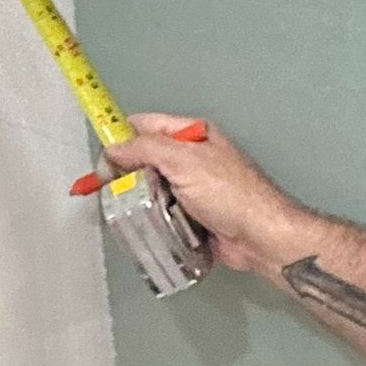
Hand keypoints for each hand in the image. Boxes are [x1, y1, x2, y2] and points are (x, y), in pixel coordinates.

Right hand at [86, 116, 312, 276]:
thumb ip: (144, 149)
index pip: (145, 126)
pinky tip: (151, 228)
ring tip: (134, 212)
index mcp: (193, 135)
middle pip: (145, 160)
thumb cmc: (233, 195)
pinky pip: (165, 215)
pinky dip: (156, 221)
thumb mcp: (183, 161)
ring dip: (142, 202)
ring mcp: (194, 189)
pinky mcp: (196, 217)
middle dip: (128, 175)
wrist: (263, 239)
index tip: (102, 158)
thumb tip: (113, 149)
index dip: (120, 138)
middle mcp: (193, 159)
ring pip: (152, 190)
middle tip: (115, 190)